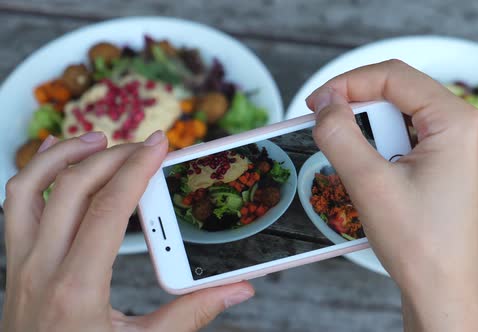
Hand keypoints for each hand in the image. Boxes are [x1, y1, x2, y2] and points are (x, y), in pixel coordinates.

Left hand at [2, 131, 253, 331]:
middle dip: (112, 156)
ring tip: (98, 140)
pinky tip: (55, 156)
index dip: (137, 169)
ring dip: (63, 155)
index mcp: (77, 289)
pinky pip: (14, 207)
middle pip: (72, 188)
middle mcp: (40, 270)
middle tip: (145, 146)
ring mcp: (20, 265)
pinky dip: (34, 173)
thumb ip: (192, 313)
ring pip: (28, 188)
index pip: (108, 209)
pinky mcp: (14, 265)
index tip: (159, 145)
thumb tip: (237, 289)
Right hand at [307, 60, 477, 331]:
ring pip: (406, 114)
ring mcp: (466, 145)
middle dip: (360, 106)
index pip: (395, 76)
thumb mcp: (370, 184)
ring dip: (373, 129)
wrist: (444, 293)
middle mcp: (470, 126)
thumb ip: (339, 135)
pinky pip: (415, 136)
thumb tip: (324, 104)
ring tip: (358, 162)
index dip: (348, 82)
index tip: (316, 102)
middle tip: (327, 127)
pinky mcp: (456, 163)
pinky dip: (387, 144)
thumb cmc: (420, 246)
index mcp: (459, 122)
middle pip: (402, 91)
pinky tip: (375, 169)